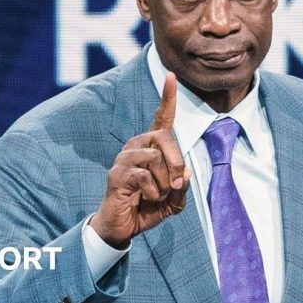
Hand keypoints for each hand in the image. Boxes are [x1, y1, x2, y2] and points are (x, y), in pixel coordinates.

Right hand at [90, 72, 190, 247]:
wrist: (123, 227)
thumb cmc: (148, 208)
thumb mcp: (174, 199)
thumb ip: (183, 186)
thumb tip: (186, 173)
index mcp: (152, 147)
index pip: (161, 118)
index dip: (167, 97)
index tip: (171, 76)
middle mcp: (136, 146)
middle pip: (164, 137)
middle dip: (177, 162)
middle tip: (176, 184)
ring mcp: (124, 159)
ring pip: (155, 157)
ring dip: (165, 182)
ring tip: (158, 195)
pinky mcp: (117, 174)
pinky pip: (144, 176)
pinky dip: (154, 192)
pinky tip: (146, 199)